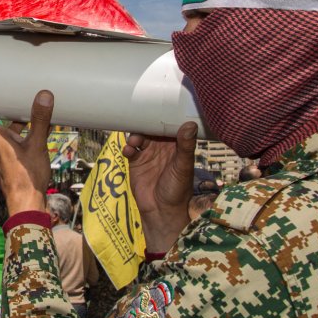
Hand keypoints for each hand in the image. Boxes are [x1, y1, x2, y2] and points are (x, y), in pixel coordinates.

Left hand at [0, 90, 53, 215]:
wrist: (26, 203)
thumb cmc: (28, 178)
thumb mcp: (37, 146)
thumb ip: (40, 120)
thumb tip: (44, 95)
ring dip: (0, 118)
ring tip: (10, 104)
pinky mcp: (6, 159)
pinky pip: (5, 138)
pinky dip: (12, 130)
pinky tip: (28, 127)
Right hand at [122, 122, 197, 253]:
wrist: (161, 211)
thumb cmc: (177, 189)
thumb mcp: (183, 166)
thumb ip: (185, 146)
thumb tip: (189, 124)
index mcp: (176, 146)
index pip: (171, 126)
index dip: (166, 116)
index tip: (160, 105)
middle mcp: (162, 147)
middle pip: (152, 129)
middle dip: (146, 124)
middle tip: (141, 121)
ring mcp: (148, 154)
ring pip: (140, 137)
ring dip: (136, 136)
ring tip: (134, 141)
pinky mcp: (135, 162)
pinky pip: (130, 150)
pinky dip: (128, 148)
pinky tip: (128, 151)